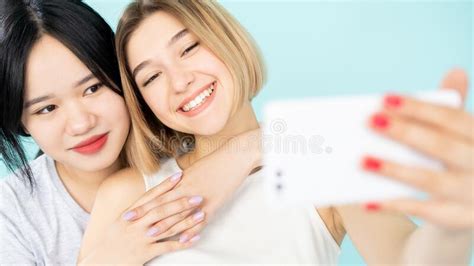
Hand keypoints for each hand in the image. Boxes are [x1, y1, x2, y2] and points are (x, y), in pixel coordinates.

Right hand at [79, 172, 204, 263]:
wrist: (100, 262)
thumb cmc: (111, 241)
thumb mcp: (120, 222)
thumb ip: (136, 211)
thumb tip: (150, 199)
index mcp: (129, 214)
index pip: (150, 196)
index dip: (165, 186)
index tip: (180, 176)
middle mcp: (135, 224)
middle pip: (161, 210)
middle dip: (181, 202)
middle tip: (198, 196)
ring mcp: (140, 238)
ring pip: (167, 227)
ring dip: (186, 221)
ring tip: (201, 214)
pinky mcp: (144, 253)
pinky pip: (166, 247)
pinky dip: (182, 243)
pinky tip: (195, 238)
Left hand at [124, 128, 261, 243]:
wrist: (235, 156)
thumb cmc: (216, 161)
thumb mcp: (195, 169)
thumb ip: (183, 181)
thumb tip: (172, 187)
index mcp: (181, 180)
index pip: (157, 195)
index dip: (142, 205)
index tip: (129, 213)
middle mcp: (187, 189)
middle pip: (163, 205)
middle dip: (146, 217)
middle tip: (131, 225)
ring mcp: (200, 197)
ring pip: (179, 214)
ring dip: (165, 225)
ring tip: (151, 235)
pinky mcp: (214, 203)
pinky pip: (201, 219)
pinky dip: (192, 229)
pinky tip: (184, 238)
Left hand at [362, 69, 472, 229]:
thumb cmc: (461, 159)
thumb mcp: (462, 135)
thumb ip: (452, 110)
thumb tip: (455, 70)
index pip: (450, 119)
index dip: (418, 108)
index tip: (384, 99)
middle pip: (440, 146)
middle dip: (404, 133)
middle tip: (369, 121)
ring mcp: (473, 193)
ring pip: (429, 179)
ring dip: (393, 169)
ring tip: (361, 161)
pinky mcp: (459, 218)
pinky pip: (421, 211)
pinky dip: (393, 205)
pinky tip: (366, 201)